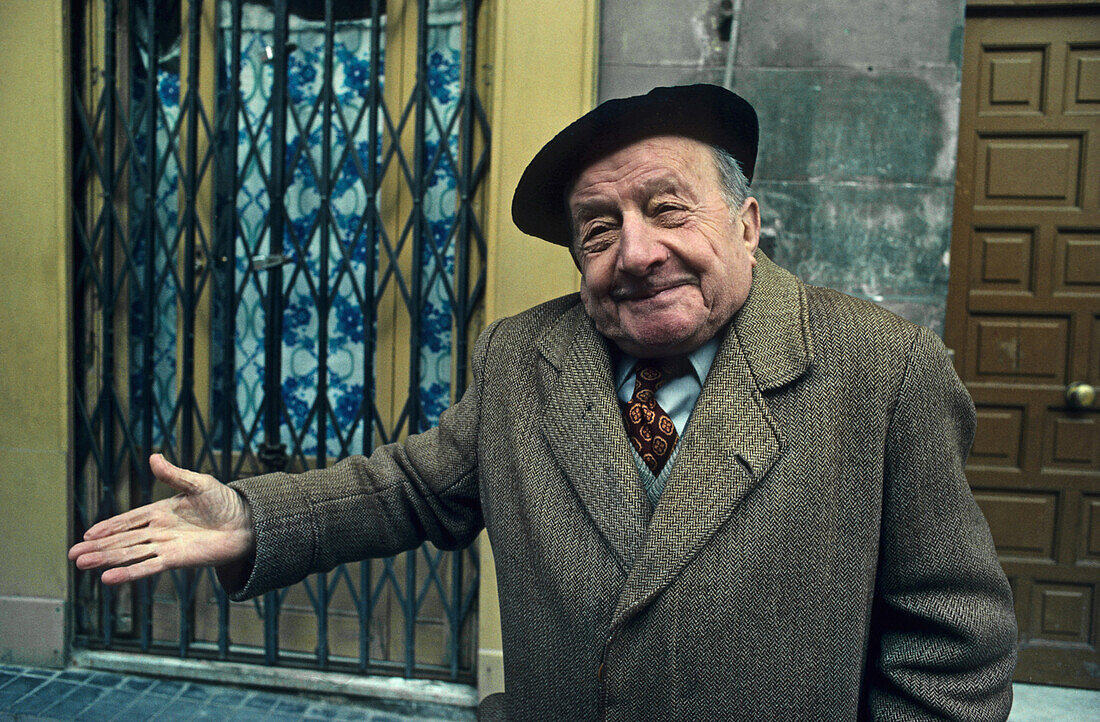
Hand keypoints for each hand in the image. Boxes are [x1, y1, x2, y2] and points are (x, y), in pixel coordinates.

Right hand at [68, 453, 254, 584]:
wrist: (248, 524)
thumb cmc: (226, 502)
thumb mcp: (199, 483)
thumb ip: (174, 475)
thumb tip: (154, 457)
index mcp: (162, 511)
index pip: (128, 520)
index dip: (108, 527)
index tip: (87, 534)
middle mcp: (160, 531)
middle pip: (123, 540)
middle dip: (98, 547)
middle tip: (73, 555)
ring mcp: (166, 547)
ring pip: (129, 554)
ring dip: (106, 559)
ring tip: (82, 564)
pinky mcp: (176, 560)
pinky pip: (147, 566)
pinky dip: (128, 572)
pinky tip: (108, 579)